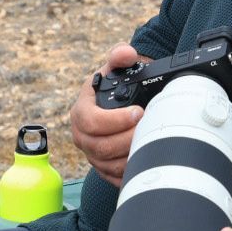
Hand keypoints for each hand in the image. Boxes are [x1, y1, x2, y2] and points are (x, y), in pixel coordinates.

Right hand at [70, 41, 145, 184]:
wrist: (119, 103)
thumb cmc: (115, 86)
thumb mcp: (115, 67)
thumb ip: (120, 56)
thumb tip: (126, 53)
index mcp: (81, 111)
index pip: (91, 121)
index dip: (115, 120)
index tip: (138, 112)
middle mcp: (82, 134)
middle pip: (100, 147)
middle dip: (128, 139)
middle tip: (149, 128)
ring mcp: (91, 153)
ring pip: (108, 164)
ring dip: (131, 155)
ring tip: (150, 141)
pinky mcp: (102, 167)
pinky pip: (113, 177)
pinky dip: (129, 172)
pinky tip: (145, 160)